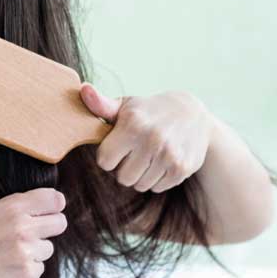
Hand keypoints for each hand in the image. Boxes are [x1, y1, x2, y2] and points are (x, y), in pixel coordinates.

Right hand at [0, 188, 66, 277]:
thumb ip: (21, 207)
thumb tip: (57, 204)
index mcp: (12, 207)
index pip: (55, 200)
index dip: (53, 206)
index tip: (47, 212)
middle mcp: (22, 227)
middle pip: (60, 223)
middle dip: (50, 228)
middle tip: (32, 235)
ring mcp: (26, 252)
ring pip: (48, 248)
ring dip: (35, 252)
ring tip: (10, 255)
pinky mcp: (27, 274)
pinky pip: (40, 268)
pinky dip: (26, 270)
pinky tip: (7, 269)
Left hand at [80, 84, 211, 193]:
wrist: (193, 114)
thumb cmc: (148, 111)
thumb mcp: (125, 106)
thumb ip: (100, 104)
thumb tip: (84, 89)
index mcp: (133, 124)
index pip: (105, 161)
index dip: (108, 156)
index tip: (118, 146)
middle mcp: (152, 139)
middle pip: (122, 177)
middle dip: (124, 168)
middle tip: (134, 153)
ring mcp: (170, 155)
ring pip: (140, 185)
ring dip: (140, 175)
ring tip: (148, 156)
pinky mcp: (183, 168)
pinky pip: (157, 188)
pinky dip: (157, 179)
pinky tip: (162, 161)